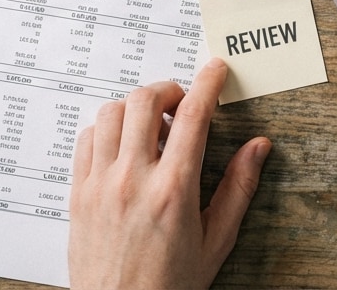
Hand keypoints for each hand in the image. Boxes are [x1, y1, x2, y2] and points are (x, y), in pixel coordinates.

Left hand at [67, 59, 270, 289]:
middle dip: (168, 89)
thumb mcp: (216, 241)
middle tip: (181, 102)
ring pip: (111, 113)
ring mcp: (100, 185)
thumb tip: (258, 147)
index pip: (192, 116)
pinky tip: (123, 147)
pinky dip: (106, 130)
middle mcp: (133, 181)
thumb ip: (238, 188)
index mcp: (173, 191)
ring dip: (135, 108)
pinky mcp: (78, 194)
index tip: (215, 69)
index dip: (207, 83)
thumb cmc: (169, 286)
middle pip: (144, 101)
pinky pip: (86, 139)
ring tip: (152, 129)